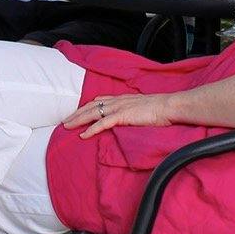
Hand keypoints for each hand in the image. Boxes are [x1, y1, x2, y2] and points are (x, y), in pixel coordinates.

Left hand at [62, 93, 176, 138]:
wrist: (169, 106)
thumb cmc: (160, 109)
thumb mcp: (142, 107)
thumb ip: (132, 110)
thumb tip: (129, 117)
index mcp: (122, 98)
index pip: (99, 100)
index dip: (86, 106)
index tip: (78, 112)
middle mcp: (117, 101)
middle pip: (91, 106)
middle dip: (77, 113)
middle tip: (65, 121)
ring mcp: (118, 108)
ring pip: (92, 113)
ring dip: (78, 120)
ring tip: (67, 126)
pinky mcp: (122, 116)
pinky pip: (102, 123)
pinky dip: (91, 129)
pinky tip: (83, 135)